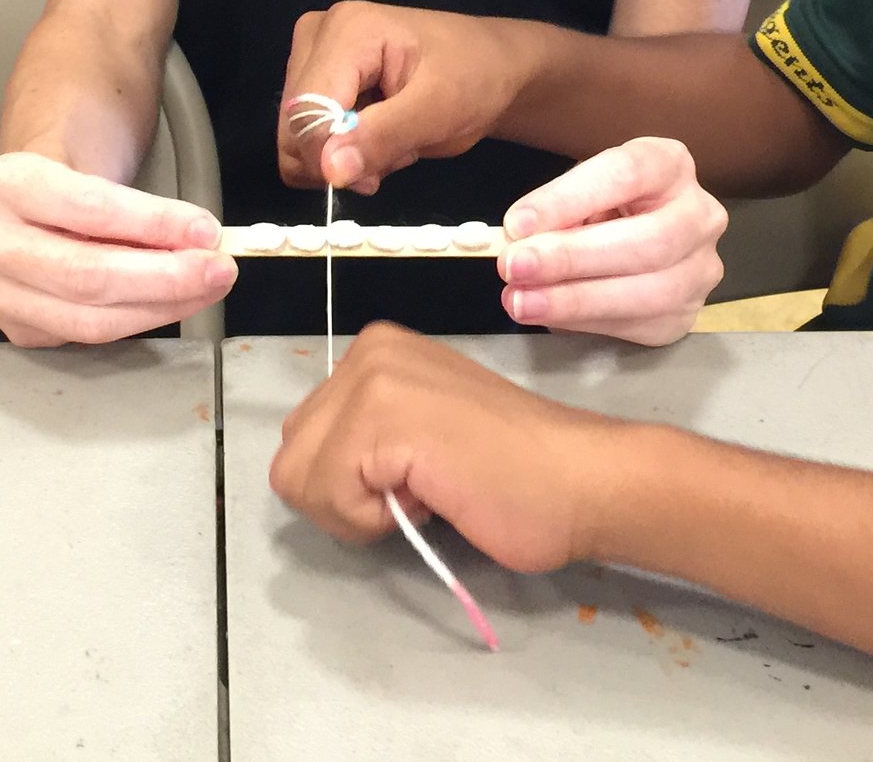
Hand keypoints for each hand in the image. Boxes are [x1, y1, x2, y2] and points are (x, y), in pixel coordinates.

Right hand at [0, 151, 234, 345]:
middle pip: (87, 276)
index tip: (207, 232)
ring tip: (205, 287)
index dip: (154, 225)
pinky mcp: (15, 330)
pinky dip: (139, 320)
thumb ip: (141, 205)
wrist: (30, 200)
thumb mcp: (99, 166)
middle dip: (165, 278)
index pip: (90, 209)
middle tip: (219, 270)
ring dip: (160, 307)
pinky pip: (89, 337)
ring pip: (90, 320)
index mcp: (7, 184)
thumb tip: (199, 242)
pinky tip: (169, 301)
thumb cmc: (72, 178)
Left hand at [271, 323, 626, 572]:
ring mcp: (373, 380)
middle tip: (418, 490)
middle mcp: (367, 352)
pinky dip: (370, 520)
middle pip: (292, 458)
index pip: (305, 438)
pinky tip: (429, 496)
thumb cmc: (516, 474)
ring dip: (355, 511)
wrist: (581, 480)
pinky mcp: (383, 419)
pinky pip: (329, 495)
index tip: (415, 475)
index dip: (350, 482)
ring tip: (424, 492)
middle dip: (343, 499)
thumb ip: (368, 436)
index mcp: (376, 352)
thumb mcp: (419, 434)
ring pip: (298, 480)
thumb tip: (321, 470)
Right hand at [277, 1, 528, 192]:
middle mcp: (317, 37)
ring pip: (297, 139)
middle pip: (294, 125)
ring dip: (344, 157)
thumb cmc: (475, 77)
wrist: (492, 68)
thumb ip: (383, 136)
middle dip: (341, 156)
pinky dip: (342, 153)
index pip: (307, 109)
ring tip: (392, 141)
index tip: (372, 180)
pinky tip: (379, 138)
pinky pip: (307, 139)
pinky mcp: (317, 81)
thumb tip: (330, 169)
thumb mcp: (439, 109)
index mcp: (346, 30)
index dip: (329, 155)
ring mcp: (313, 57)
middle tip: (395, 154)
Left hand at [500, 138, 723, 344]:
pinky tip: (550, 314)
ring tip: (522, 300)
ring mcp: (700, 268)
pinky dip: (586, 322)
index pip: (625, 174)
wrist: (635, 234)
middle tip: (516, 266)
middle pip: (647, 240)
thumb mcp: (580, 191)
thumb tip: (519, 240)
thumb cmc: (603, 204)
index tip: (518, 223)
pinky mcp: (687, 313)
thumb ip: (556, 209)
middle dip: (572, 258)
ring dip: (575, 300)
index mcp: (669, 165)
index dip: (568, 199)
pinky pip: (638, 325)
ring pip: (649, 292)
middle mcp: (699, 215)